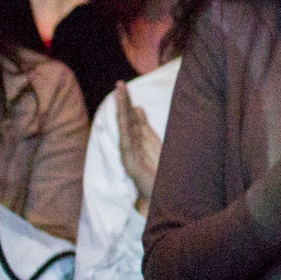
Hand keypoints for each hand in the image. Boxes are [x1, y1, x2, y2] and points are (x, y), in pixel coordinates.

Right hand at [115, 82, 161, 213]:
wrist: (161, 195)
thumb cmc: (158, 170)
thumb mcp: (154, 144)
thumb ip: (145, 127)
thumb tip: (138, 107)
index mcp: (138, 139)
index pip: (131, 117)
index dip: (127, 102)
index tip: (122, 85)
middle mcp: (132, 146)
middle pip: (126, 120)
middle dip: (123, 102)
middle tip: (119, 84)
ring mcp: (130, 156)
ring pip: (125, 130)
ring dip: (122, 113)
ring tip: (119, 96)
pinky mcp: (132, 167)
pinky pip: (127, 147)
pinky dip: (125, 134)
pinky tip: (123, 122)